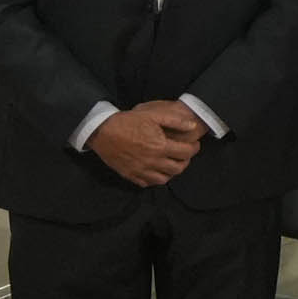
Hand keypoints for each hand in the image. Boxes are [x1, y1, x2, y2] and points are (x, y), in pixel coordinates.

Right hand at [87, 102, 202, 187]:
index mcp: (160, 146)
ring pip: (163, 179)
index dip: (194, 148)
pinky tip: (155, 170)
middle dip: (185, 161)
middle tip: (184, 154)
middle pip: (178, 168)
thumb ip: (175, 121)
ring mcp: (140, 170)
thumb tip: (193, 126)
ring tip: (171, 163)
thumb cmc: (128, 121)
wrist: (102, 131)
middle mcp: (152, 161)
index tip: (194, 145)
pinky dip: (154, 179)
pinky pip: (147, 183)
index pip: (186, 153)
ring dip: (171, 172)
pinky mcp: (129, 175)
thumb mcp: (153, 115)